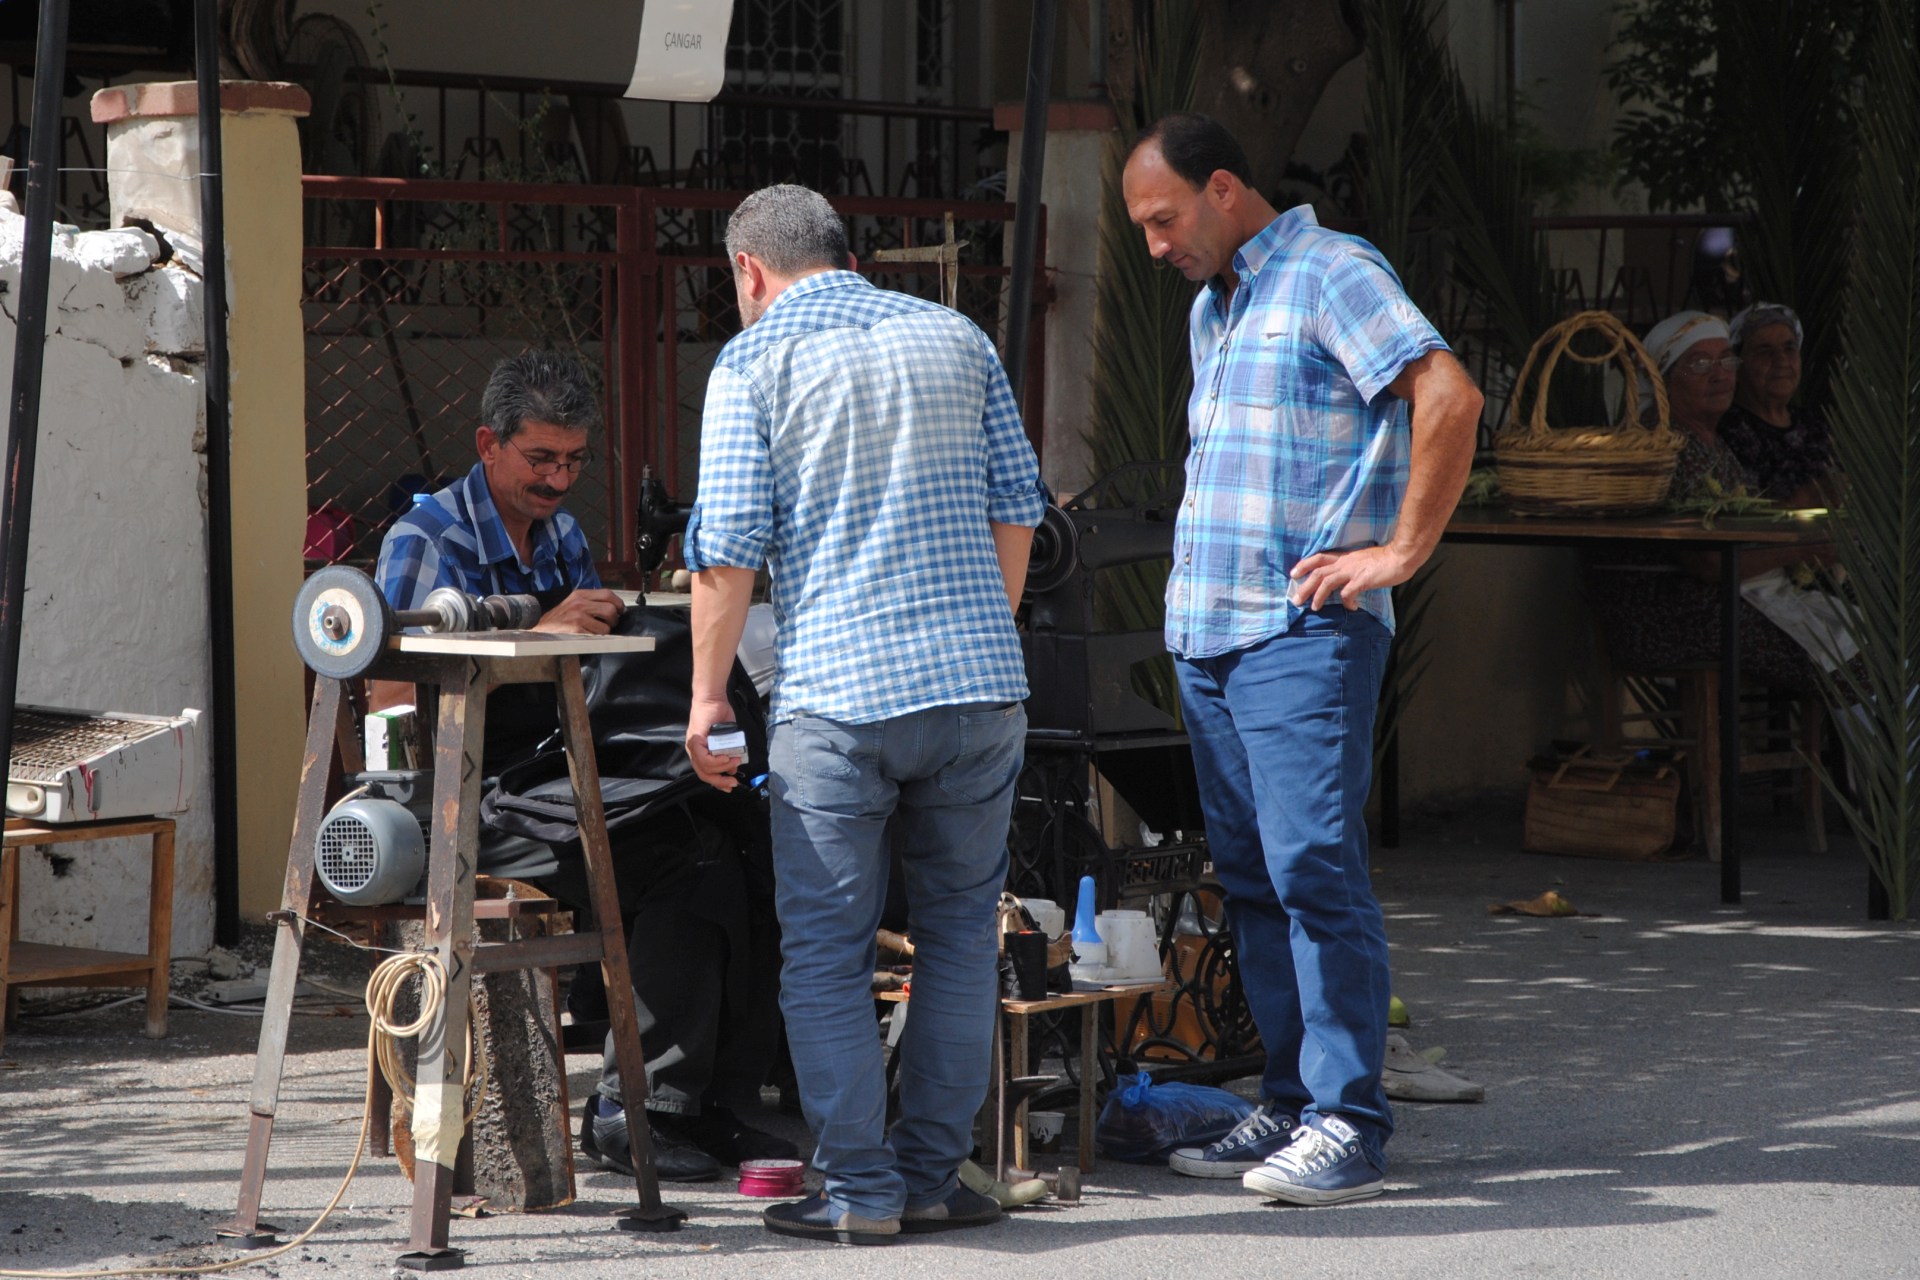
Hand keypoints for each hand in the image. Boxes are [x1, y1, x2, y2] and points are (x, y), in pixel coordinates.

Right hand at [532, 588, 623, 635]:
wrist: (539, 627)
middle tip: (609, 624)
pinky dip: (595, 639)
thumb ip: (590, 601)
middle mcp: (580, 604)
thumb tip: (613, 607)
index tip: (620, 610)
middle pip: (611, 610)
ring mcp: (578, 617)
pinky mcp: (576, 630)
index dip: (618, 603)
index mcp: (580, 595)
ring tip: (595, 631)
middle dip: (614, 620)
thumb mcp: (573, 602)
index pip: (608, 594)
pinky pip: (597, 637)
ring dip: (604, 632)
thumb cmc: (558, 617)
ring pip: (606, 627)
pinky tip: (587, 636)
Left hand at [685, 693, 742, 792]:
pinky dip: (716, 761)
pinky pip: (704, 758)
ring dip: (722, 767)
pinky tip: (726, 757)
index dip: (718, 783)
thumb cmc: (720, 715)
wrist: (713, 699)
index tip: (730, 786)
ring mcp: (693, 746)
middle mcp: (694, 752)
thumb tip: (734, 768)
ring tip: (734, 762)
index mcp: (700, 752)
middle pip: (703, 775)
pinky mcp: (694, 740)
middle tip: (733, 782)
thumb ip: (730, 753)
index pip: (706, 773)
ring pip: (705, 768)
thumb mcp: (728, 738)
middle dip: (720, 781)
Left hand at [1289, 545, 1414, 610]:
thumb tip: (1345, 582)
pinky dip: (1347, 602)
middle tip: (1296, 600)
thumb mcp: (1362, 561)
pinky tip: (1352, 608)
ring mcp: (1353, 571)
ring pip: (1327, 582)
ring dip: (1318, 596)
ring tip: (1314, 608)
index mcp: (1345, 558)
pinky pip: (1348, 593)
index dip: (1304, 565)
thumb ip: (1352, 568)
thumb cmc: (1385, 560)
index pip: (1319, 558)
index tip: (1293, 573)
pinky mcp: (1363, 580)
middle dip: (1304, 587)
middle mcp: (1345, 563)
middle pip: (1318, 573)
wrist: (1401, 556)